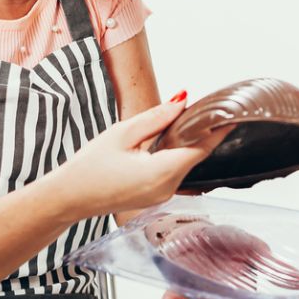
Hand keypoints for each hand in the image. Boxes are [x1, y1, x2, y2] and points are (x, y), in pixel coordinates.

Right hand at [55, 96, 230, 219]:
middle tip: (205, 107)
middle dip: (201, 133)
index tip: (231, 112)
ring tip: (186, 120)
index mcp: (161, 173)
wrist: (67, 198)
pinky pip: (175, 172)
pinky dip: (176, 156)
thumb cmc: (89, 167)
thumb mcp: (123, 133)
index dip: (217, 130)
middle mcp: (167, 189)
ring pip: (186, 164)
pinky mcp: (156, 197)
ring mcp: (162, 196)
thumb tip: (183, 100)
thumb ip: (157, 117)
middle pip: (195, 156)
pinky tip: (169, 141)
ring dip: (188, 144)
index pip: (201, 148)